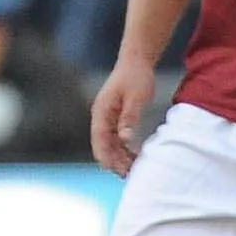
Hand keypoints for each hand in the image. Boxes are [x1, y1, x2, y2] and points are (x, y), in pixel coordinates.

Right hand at [90, 57, 155, 176]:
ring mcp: (107, 118)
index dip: (106, 156)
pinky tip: (136, 156)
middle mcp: (101, 117)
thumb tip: (125, 140)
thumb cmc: (136, 77)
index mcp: (101, 112)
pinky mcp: (115, 118)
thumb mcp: (136, 98)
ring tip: (134, 169)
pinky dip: (124, 148)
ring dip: (119, 156)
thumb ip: (129, 118)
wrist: (136, 61)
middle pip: (103, 144)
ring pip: (110, 143)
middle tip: (129, 174)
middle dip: (113, 160)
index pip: (99, 139)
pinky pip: (116, 138)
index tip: (116, 170)